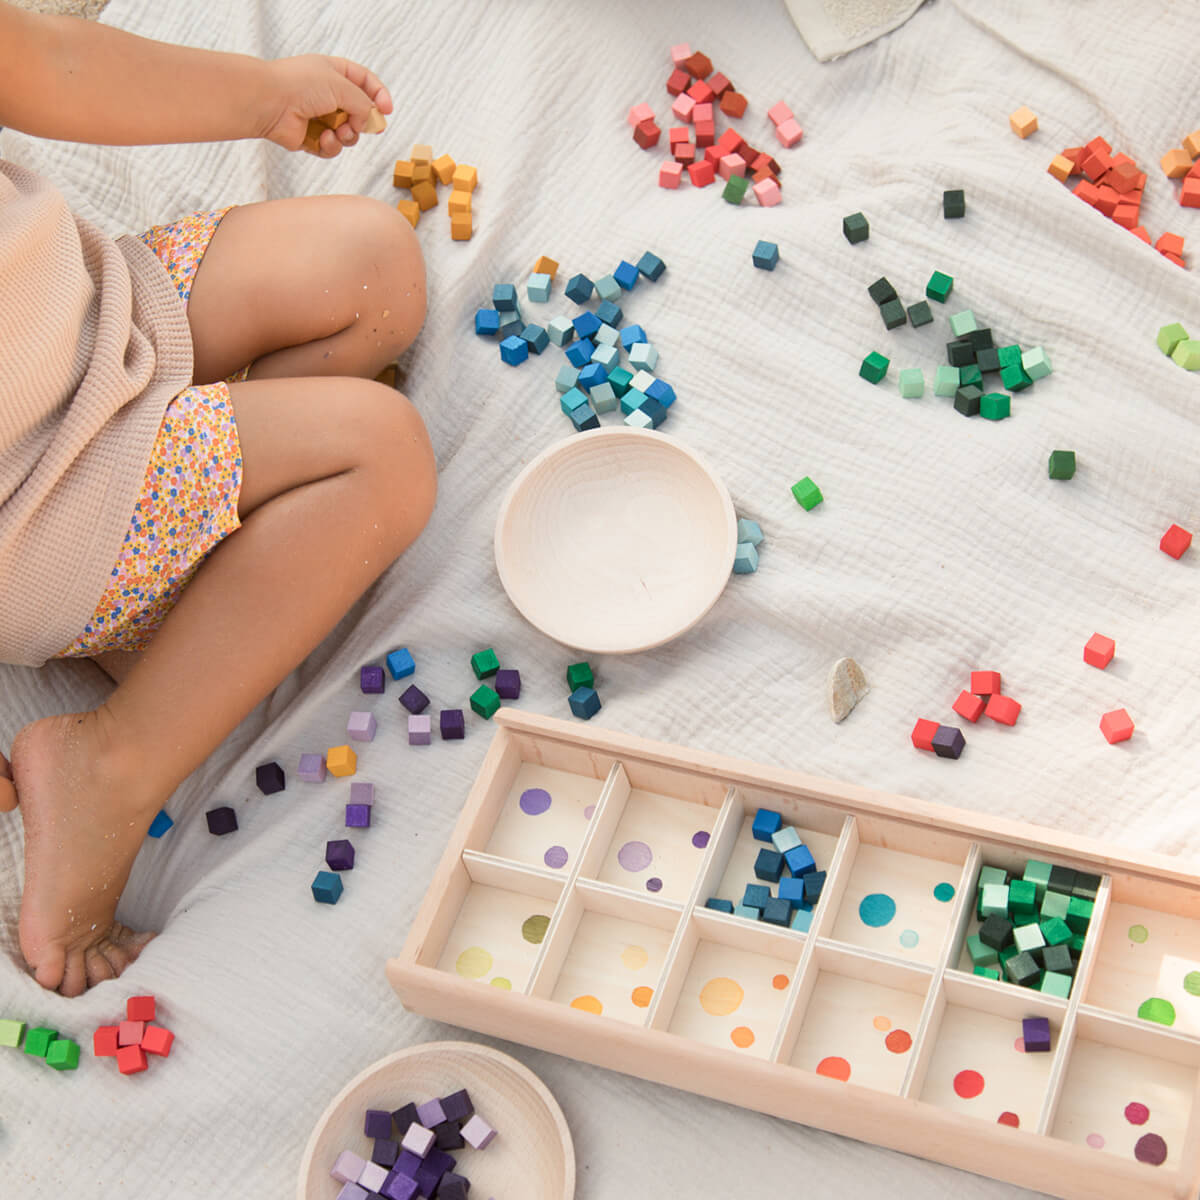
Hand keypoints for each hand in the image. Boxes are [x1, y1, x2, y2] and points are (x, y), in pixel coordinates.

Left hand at [258, 53, 392, 156]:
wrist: (269, 102)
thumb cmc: (300, 85)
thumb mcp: (342, 85)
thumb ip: (363, 103)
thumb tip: (370, 121)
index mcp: (332, 72)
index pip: (364, 82)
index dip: (379, 95)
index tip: (388, 110)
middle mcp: (326, 94)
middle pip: (359, 111)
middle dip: (363, 122)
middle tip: (361, 125)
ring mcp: (318, 116)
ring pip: (348, 133)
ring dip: (348, 135)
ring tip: (339, 131)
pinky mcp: (311, 137)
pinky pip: (332, 148)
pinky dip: (331, 146)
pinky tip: (324, 138)